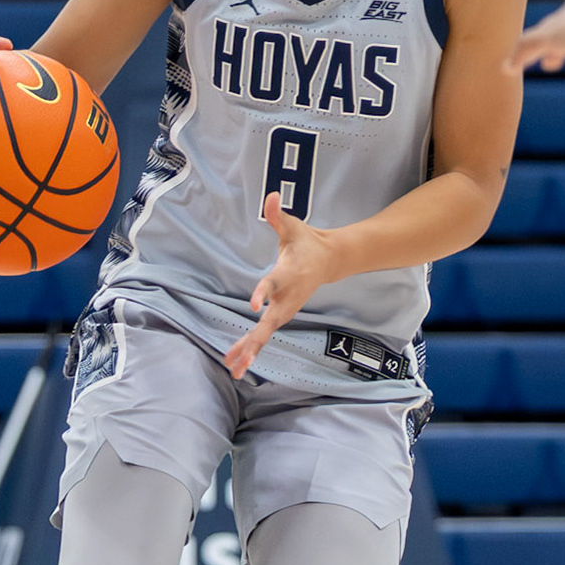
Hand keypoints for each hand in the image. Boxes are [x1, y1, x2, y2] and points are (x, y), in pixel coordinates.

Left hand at [224, 194, 336, 376]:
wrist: (330, 261)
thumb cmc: (306, 242)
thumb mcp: (294, 226)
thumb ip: (278, 215)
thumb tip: (270, 195)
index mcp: (288, 274)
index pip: (273, 285)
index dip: (263, 294)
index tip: (254, 306)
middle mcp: (288, 297)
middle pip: (270, 322)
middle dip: (256, 339)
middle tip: (242, 357)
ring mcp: (286, 309)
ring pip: (266, 334)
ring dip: (250, 351)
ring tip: (234, 369)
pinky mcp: (282, 316)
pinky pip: (264, 335)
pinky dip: (251, 350)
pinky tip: (237, 364)